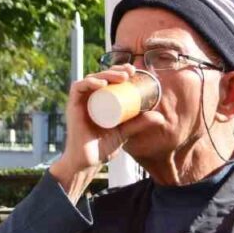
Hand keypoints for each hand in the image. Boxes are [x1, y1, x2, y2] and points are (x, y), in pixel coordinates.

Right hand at [50, 65, 164, 199]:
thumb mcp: (126, 132)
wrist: (88, 162)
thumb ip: (140, 124)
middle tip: (130, 72)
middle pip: (101, 76)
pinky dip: (89, 83)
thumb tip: (160, 117)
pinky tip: (102, 84)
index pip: (109, 79)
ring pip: (92, 79)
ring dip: (106, 74)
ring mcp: (81, 101)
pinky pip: (78, 88)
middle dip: (115, 70)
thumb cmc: (103, 147)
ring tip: (122, 77)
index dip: (120, 71)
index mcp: (100, 100)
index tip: (134, 71)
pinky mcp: (73, 106)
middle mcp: (90, 98)